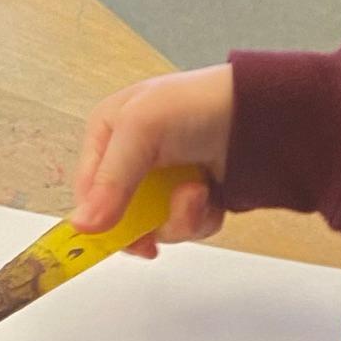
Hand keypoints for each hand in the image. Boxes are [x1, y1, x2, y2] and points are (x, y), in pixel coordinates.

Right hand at [72, 66, 235, 255]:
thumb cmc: (196, 103)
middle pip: (120, 218)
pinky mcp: (190, 198)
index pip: (87, 190)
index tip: (118, 237)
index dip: (99, 218)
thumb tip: (83, 225)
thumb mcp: (141, 129)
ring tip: (198, 190)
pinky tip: (210, 193)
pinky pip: (185, 228)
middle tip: (164, 213)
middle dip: (148, 222)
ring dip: (179, 218)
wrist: (258, 113)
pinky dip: (200, 218)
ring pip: (155, 228)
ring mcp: (161, 182)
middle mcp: (131, 161)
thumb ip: (111, 179)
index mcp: (107, 136)